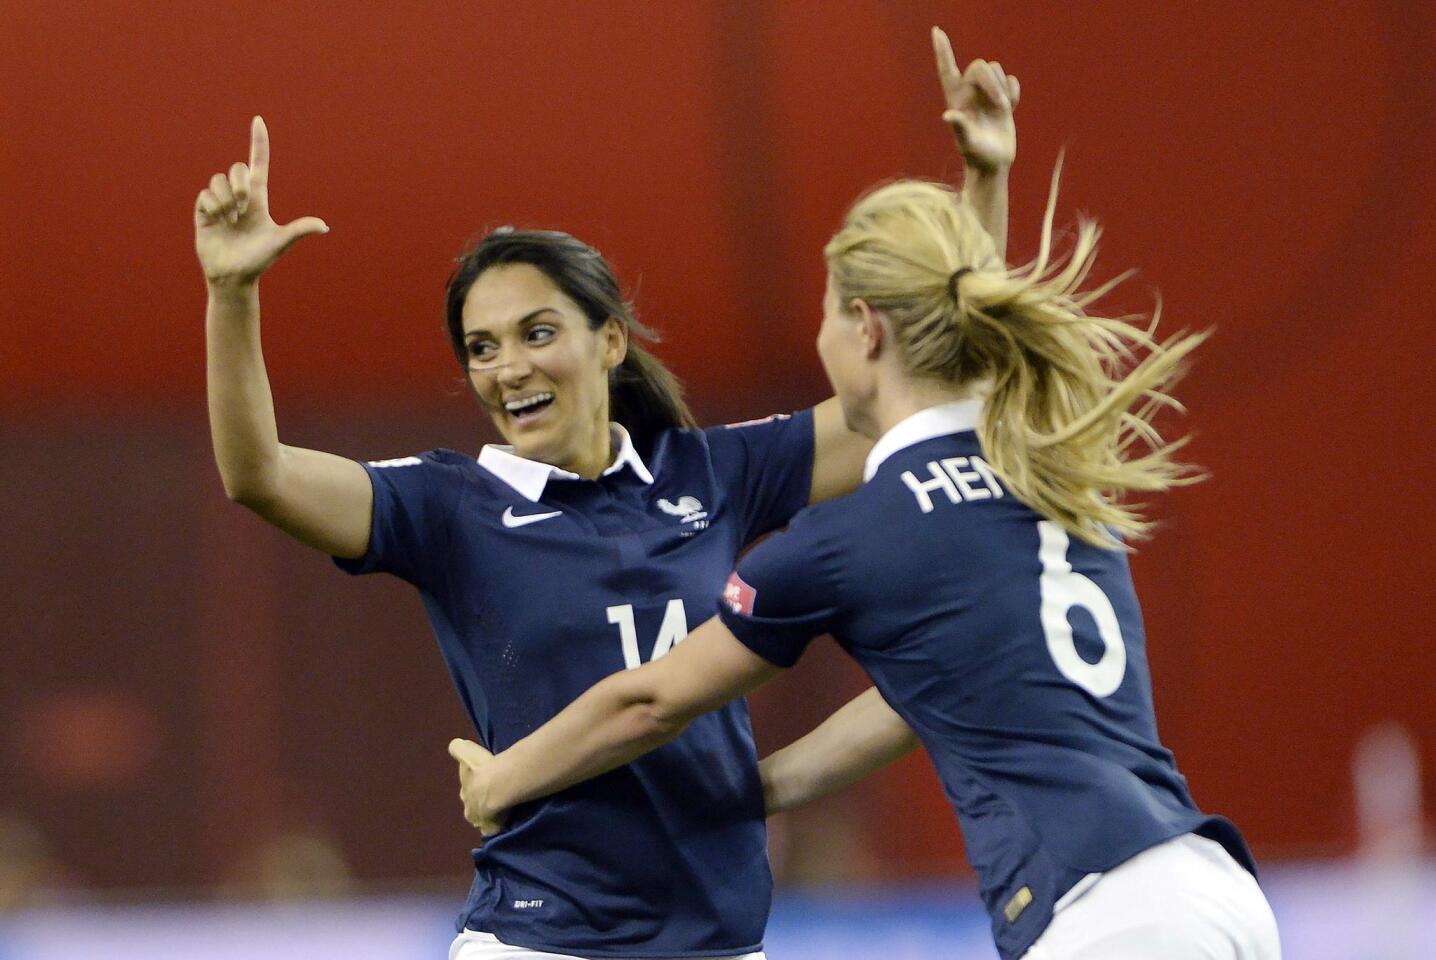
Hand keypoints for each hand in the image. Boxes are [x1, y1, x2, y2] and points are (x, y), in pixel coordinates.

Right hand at [194, 116, 328, 287]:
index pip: (259, 164)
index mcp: (259, 199)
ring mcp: (220, 202)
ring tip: (231, 220)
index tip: (259, 120)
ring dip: (226, 199)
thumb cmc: (258, 260)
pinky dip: (213, 206)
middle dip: (240, 184)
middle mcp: (239, 196)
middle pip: (237, 169)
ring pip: (218, 179)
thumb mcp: (279, 243)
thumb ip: (299, 230)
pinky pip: (205, 194)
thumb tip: (325, 227)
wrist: (233, 276)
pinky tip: (218, 221)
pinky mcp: (203, 210)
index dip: (259, 142)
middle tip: (243, 208)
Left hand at [448, 738, 506, 835]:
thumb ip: (457, 748)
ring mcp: (479, 822)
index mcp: (465, 793)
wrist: (499, 785)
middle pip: (473, 807)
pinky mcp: (491, 829)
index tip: (483, 782)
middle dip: (480, 803)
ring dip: (488, 815)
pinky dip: (497, 826)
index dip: (475, 787)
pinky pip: (493, 829)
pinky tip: (504, 821)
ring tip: (500, 809)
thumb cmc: (482, 768)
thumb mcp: (466, 751)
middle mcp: (469, 810)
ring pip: (481, 820)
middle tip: (492, 795)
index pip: (467, 791)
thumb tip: (454, 745)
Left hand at [931, 27, 1019, 174]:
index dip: (942, 51)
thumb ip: (960, 127)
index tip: (936, 31)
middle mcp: (969, 93)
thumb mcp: (968, 144)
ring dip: (1002, 88)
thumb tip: (948, 116)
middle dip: (992, 82)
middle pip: (980, 66)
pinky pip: (1010, 80)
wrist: (994, 165)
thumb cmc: (977, 157)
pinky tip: (1010, 110)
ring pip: (996, 70)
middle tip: (1001, 107)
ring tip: (1003, 111)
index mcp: (956, 99)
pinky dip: (1013, 92)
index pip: (947, 69)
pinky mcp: (1002, 99)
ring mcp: (985, 95)